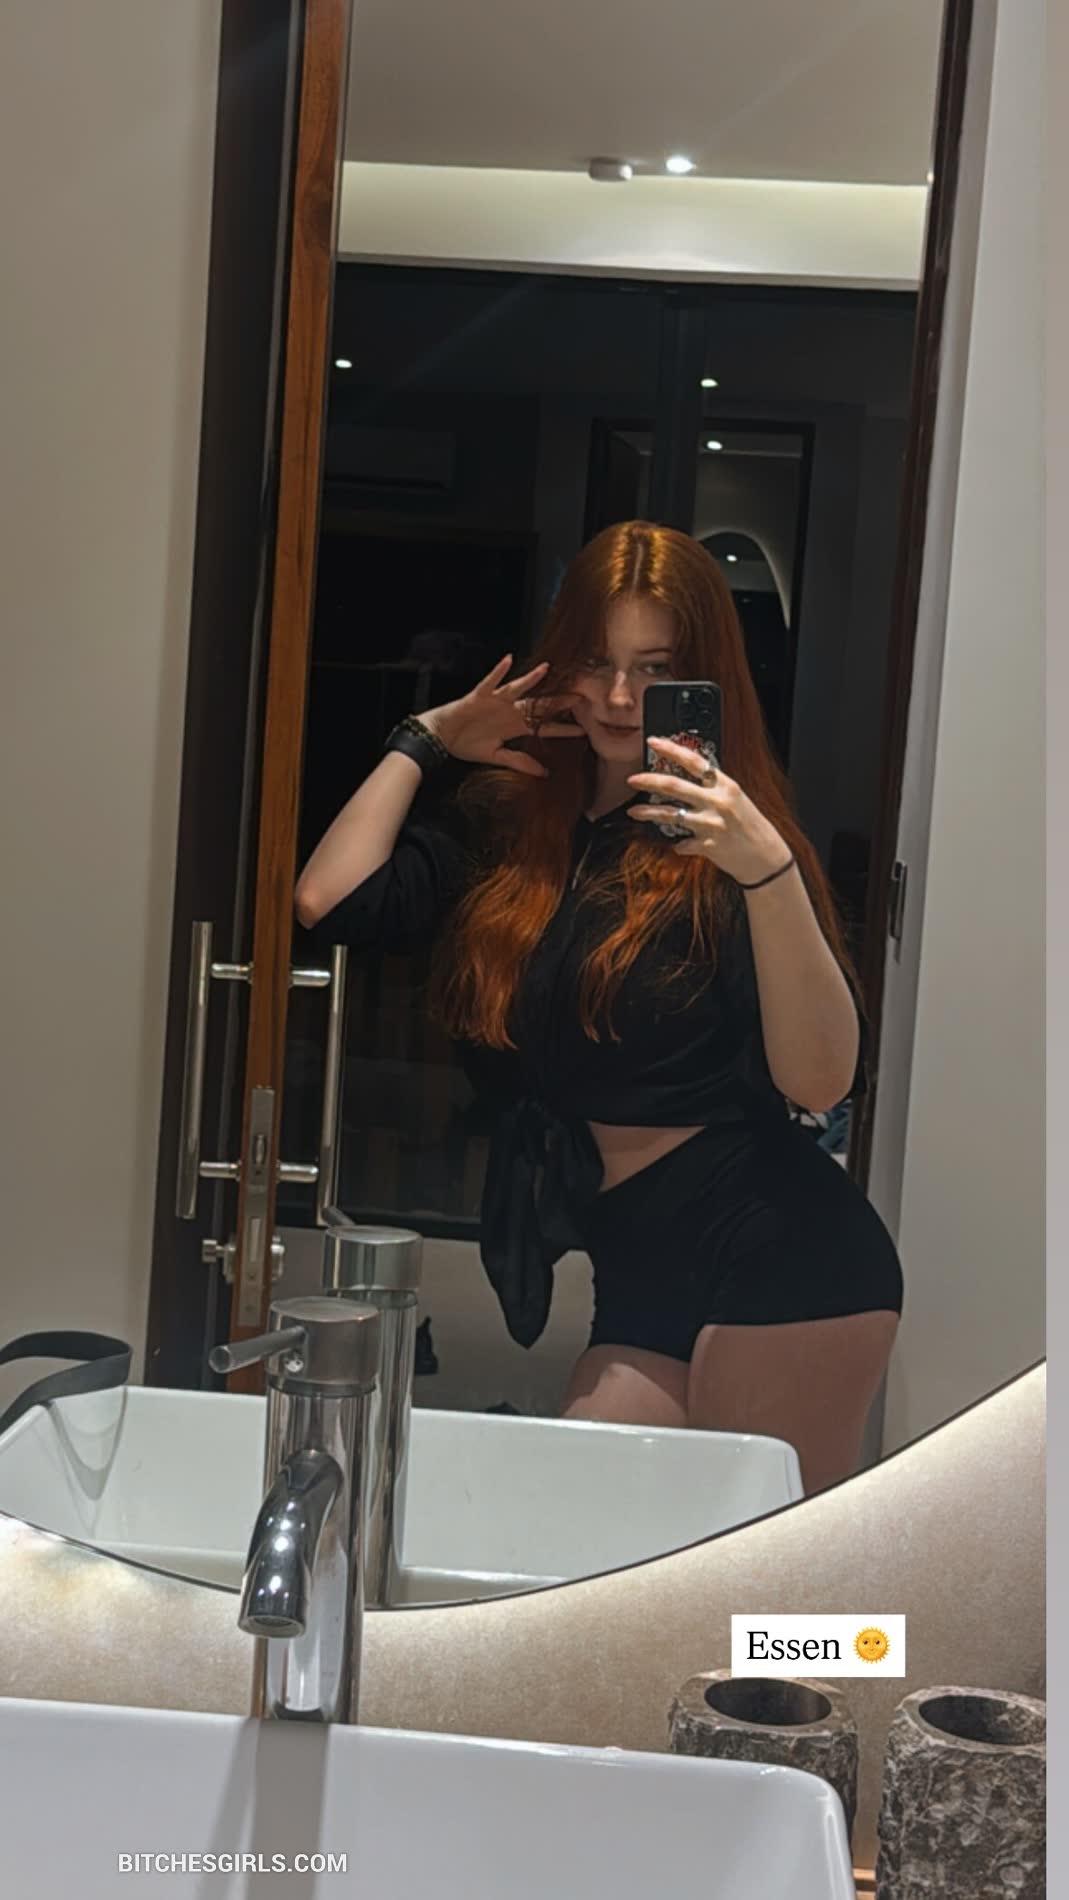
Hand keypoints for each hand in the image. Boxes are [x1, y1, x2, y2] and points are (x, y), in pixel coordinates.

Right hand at [418, 655, 583, 778]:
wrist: (441, 737)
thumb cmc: (466, 744)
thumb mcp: (496, 757)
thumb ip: (519, 761)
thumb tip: (544, 772)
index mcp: (515, 727)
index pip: (544, 727)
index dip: (563, 729)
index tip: (584, 730)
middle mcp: (510, 711)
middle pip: (538, 705)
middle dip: (558, 702)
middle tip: (580, 696)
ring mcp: (496, 702)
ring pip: (518, 689)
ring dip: (532, 679)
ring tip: (547, 669)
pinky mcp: (480, 695)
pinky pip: (491, 681)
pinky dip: (499, 671)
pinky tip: (508, 660)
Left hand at [626, 736, 791, 884]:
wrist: (766, 856)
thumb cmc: (751, 826)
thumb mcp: (736, 799)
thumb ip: (713, 789)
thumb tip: (688, 779)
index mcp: (726, 785)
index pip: (694, 761)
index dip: (671, 749)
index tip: (653, 742)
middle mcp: (717, 802)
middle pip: (674, 786)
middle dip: (649, 780)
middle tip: (632, 779)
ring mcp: (711, 824)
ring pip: (670, 814)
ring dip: (648, 813)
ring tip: (633, 812)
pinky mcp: (707, 845)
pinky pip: (681, 844)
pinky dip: (678, 845)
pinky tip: (677, 845)